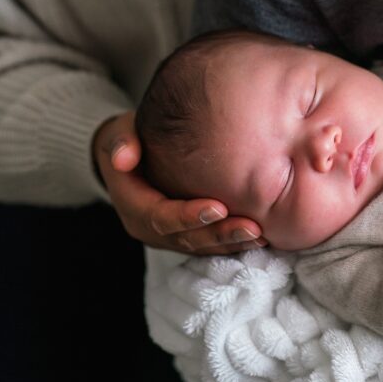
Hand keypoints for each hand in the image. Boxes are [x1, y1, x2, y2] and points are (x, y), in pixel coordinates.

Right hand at [93, 111, 266, 253]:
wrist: (127, 158)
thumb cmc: (130, 140)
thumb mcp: (120, 135)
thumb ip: (121, 142)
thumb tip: (122, 157)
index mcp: (134, 208)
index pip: (161, 218)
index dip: (189, 216)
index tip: (219, 206)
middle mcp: (151, 229)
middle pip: (187, 239)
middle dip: (220, 234)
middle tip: (252, 227)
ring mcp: (170, 237)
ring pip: (202, 247)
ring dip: (232, 243)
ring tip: (262, 236)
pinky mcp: (187, 237)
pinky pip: (210, 245)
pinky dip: (234, 243)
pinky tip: (262, 237)